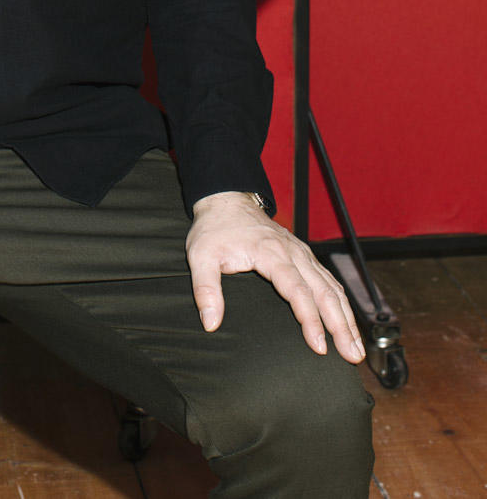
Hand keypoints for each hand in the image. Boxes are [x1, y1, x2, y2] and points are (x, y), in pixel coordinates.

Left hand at [187, 191, 365, 363]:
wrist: (226, 201)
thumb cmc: (215, 229)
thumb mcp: (201, 256)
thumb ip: (205, 289)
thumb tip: (210, 323)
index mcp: (271, 253)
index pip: (297, 290)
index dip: (310, 319)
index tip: (319, 346)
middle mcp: (293, 252)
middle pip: (324, 291)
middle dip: (341, 325)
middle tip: (352, 356)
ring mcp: (301, 253)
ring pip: (332, 287)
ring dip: (346, 317)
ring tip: (356, 348)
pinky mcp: (303, 255)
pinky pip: (328, 280)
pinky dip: (341, 302)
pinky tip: (347, 321)